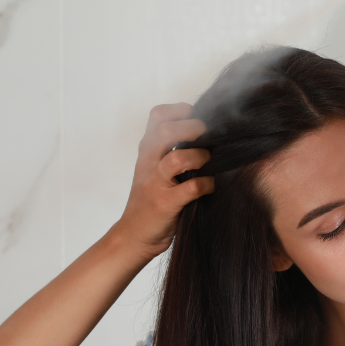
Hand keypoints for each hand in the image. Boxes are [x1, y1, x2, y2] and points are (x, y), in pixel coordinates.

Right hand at [114, 103, 213, 258]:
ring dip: (199, 157)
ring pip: (177, 159)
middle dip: (192, 128)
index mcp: (147, 151)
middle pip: (166, 131)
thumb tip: (205, 132)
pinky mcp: (166, 204)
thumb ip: (168, 149)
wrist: (133, 235)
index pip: (157, 115)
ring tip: (208, 161)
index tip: (195, 115)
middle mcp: (148, 163)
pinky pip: (192, 188)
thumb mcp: (152, 169)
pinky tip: (210, 185)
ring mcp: (156, 184)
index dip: (179, 110)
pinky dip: (207, 184)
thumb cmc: (150, 200)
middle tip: (207, 135)